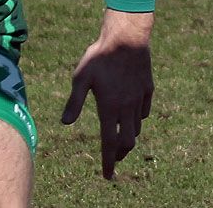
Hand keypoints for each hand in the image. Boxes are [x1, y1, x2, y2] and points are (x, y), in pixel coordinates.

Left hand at [61, 9, 153, 178]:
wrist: (127, 37)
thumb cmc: (100, 56)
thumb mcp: (81, 78)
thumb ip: (74, 102)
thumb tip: (65, 123)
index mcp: (110, 108)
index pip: (109, 142)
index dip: (109, 161)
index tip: (108, 176)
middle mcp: (127, 107)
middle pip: (127, 140)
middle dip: (121, 153)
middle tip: (114, 158)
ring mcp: (139, 98)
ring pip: (137, 127)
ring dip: (130, 137)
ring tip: (122, 140)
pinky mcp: (147, 88)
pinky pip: (145, 110)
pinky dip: (139, 119)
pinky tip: (135, 117)